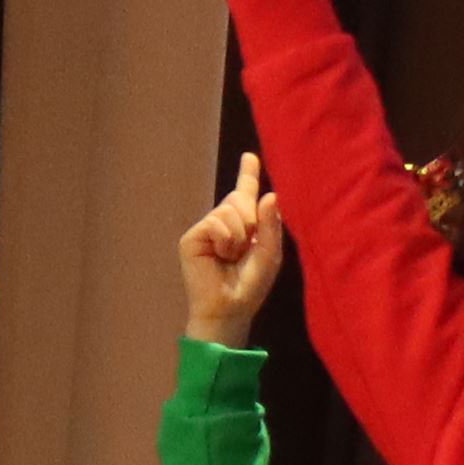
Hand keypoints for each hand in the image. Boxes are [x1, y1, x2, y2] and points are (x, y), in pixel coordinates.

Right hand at [181, 152, 290, 340]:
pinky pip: (217, 223)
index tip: (249, 156)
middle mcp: (223, 222)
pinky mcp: (192, 237)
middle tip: (244, 248)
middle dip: (251, 220)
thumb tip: (269, 195)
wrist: (229, 308)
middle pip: (240, 198)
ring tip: (231, 257)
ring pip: (229, 209)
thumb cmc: (249, 285)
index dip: (247, 174)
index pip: (244, 194)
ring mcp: (206, 228)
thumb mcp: (269, 254)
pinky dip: (226, 239)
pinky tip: (221, 256)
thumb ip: (271, 225)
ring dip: (239, 236)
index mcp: (243, 226)